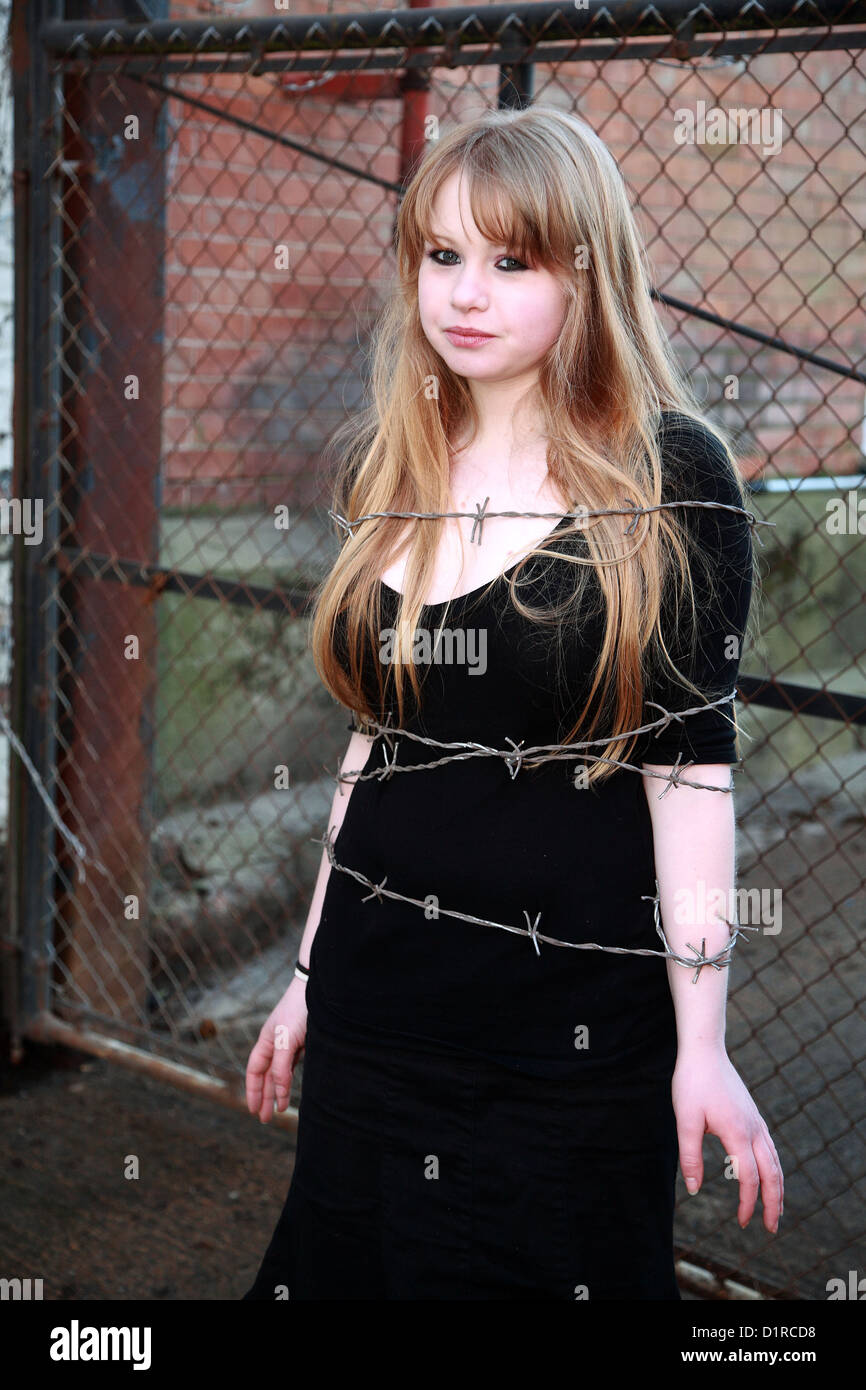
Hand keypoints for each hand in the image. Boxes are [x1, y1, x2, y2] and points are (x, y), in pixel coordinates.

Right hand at [245, 978, 307, 1123]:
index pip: (255, 1071)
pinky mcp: (303, 1042)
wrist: (319, 990)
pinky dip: (290, 1080)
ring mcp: (289, 1043)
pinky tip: (291, 1090)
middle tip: (264, 1119)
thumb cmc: (299, 1010)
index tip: (253, 1110)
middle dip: (264, 1097)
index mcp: (266, 1041)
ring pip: (280, 1073)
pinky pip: (293, 1066)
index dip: (252, 1091)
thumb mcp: (286, 1041)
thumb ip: (281, 1067)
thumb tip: (277, 1091)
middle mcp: (275, 1043)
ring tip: (278, 1111)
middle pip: (266, 1075)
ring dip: (277, 1091)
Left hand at [672, 1047, 783, 1232]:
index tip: (741, 1222)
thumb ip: (690, 1155)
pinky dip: (774, 1168)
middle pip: (772, 1173)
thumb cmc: (692, 1083)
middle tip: (771, 1228)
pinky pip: (770, 1148)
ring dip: (777, 1187)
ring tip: (775, 1209)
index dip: (746, 1203)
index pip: (749, 1177)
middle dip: (774, 1203)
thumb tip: (693, 1188)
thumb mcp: (685, 1120)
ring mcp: (756, 1121)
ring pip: (775, 1161)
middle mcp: (753, 1129)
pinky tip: (768, 1175)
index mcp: (738, 1132)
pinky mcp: (753, 1115)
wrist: (704, 1051)